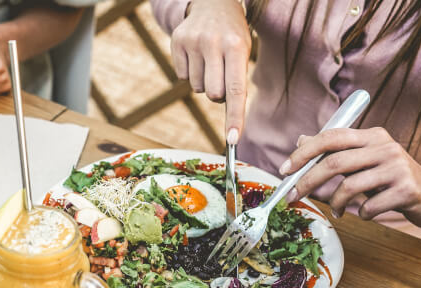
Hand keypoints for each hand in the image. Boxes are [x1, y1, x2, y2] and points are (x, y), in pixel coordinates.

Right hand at [170, 0, 250, 142]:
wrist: (213, 3)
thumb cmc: (233, 35)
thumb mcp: (243, 52)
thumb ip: (237, 83)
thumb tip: (230, 126)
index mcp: (237, 46)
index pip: (236, 90)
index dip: (235, 117)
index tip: (232, 140)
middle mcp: (214, 43)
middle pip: (214, 94)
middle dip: (219, 93)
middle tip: (223, 74)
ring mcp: (193, 42)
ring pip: (197, 87)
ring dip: (204, 81)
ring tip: (209, 60)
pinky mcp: (177, 41)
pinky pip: (182, 77)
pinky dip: (190, 73)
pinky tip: (196, 56)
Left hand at [279, 127, 420, 227]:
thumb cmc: (392, 179)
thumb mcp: (364, 161)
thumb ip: (336, 152)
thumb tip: (301, 140)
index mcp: (372, 135)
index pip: (331, 137)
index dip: (304, 153)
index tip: (285, 170)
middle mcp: (385, 146)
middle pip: (334, 162)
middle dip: (308, 182)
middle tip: (293, 197)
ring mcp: (397, 167)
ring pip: (349, 186)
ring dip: (335, 203)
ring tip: (336, 211)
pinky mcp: (407, 189)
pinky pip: (369, 206)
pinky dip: (361, 214)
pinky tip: (367, 213)